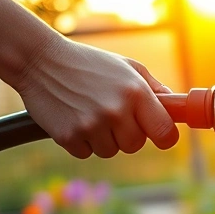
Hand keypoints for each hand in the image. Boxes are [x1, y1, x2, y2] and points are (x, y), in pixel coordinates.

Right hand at [16, 37, 178, 157]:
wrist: (39, 60)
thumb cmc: (89, 63)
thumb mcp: (127, 67)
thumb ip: (154, 88)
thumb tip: (175, 107)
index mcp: (136, 93)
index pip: (166, 133)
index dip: (164, 137)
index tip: (158, 134)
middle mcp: (116, 110)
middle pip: (136, 145)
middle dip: (127, 134)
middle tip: (111, 114)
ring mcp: (91, 125)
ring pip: (111, 151)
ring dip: (103, 138)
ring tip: (89, 112)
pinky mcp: (69, 136)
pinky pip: (86, 153)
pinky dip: (81, 141)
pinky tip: (73, 118)